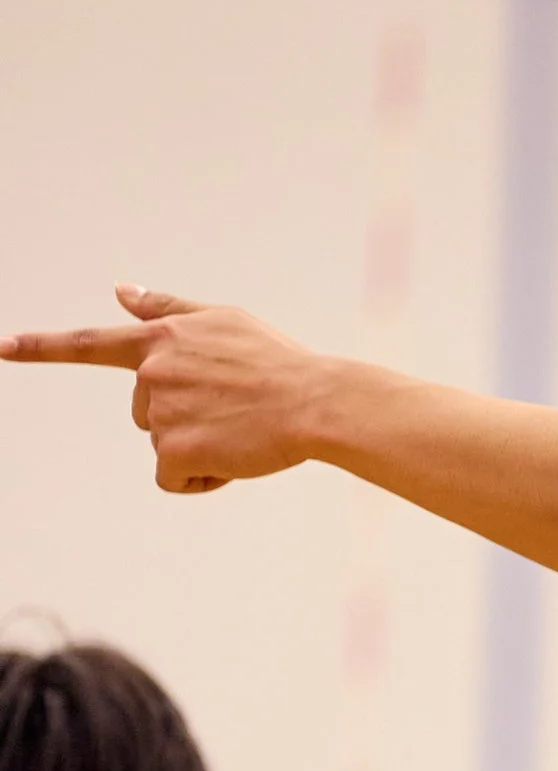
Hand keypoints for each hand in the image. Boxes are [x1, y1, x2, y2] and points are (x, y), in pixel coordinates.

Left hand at [1, 287, 328, 492]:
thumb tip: (119, 291)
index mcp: (160, 339)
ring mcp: (159, 411)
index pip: (88, 344)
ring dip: (200, 448)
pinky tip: (235, 457)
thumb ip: (166, 310)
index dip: (40, 347)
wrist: (313, 402)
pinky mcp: (172, 449)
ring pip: (166, 447)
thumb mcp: (222, 321)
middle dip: (186, 419)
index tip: (1, 346)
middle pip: (147, 413)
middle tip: (235, 411)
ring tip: (242, 430)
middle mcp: (151, 372)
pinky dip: (203, 479)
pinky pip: (175, 478)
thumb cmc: (277, 363)